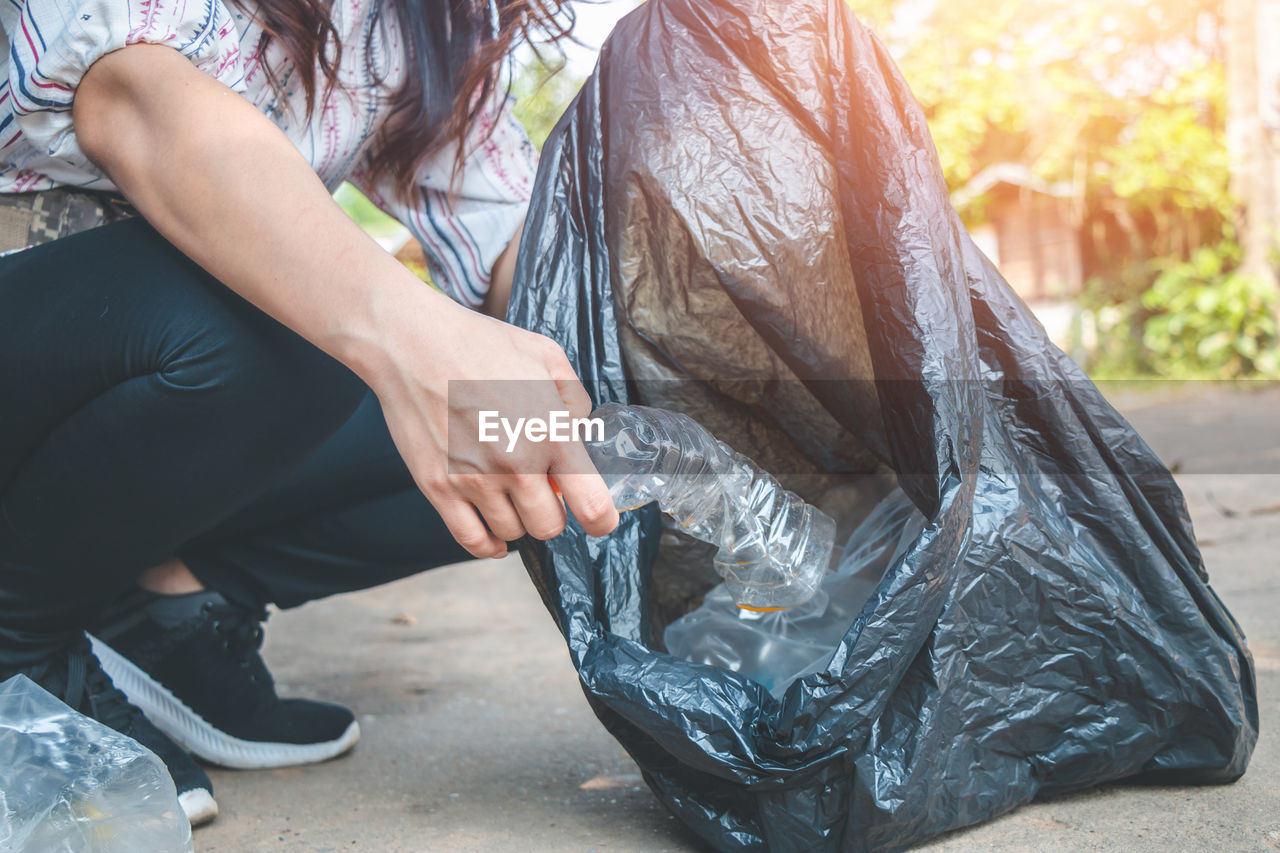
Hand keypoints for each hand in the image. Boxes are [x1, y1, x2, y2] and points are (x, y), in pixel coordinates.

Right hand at [363, 284, 619, 557]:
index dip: (602, 520)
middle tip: (542, 490)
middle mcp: (516, 465)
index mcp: (550, 434)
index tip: (600, 518)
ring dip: (517, 518)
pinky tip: (494, 532)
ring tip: (508, 491)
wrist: (412, 343)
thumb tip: (581, 435)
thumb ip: (575, 400)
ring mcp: (474, 480)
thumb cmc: (480, 344)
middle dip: (552, 513)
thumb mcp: (547, 357)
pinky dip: (489, 545)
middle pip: (549, 527)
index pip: (592, 507)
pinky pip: (473, 541)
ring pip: (512, 534)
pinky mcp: (439, 488)